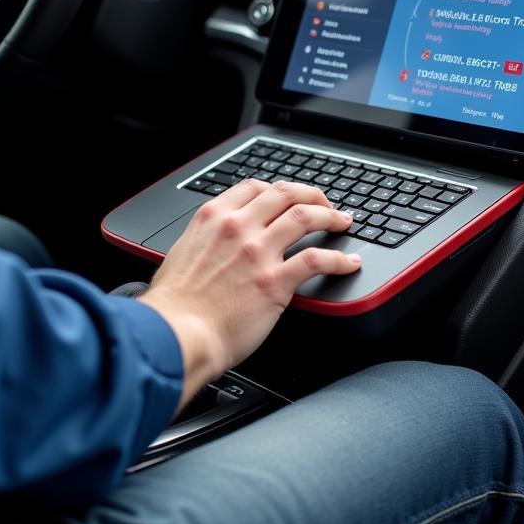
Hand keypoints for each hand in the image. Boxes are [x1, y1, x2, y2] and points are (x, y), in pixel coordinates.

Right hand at [139, 178, 359, 409]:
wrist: (176, 335)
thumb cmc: (174, 306)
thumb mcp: (182, 254)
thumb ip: (205, 240)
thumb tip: (217, 243)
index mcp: (214, 218)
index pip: (254, 188)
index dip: (278, 190)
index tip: (289, 198)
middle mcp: (238, 228)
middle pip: (285, 194)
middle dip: (312, 195)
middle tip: (325, 205)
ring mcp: (258, 252)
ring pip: (305, 216)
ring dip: (330, 217)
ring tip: (342, 222)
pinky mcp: (275, 282)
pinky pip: (317, 260)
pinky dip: (339, 259)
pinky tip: (348, 263)